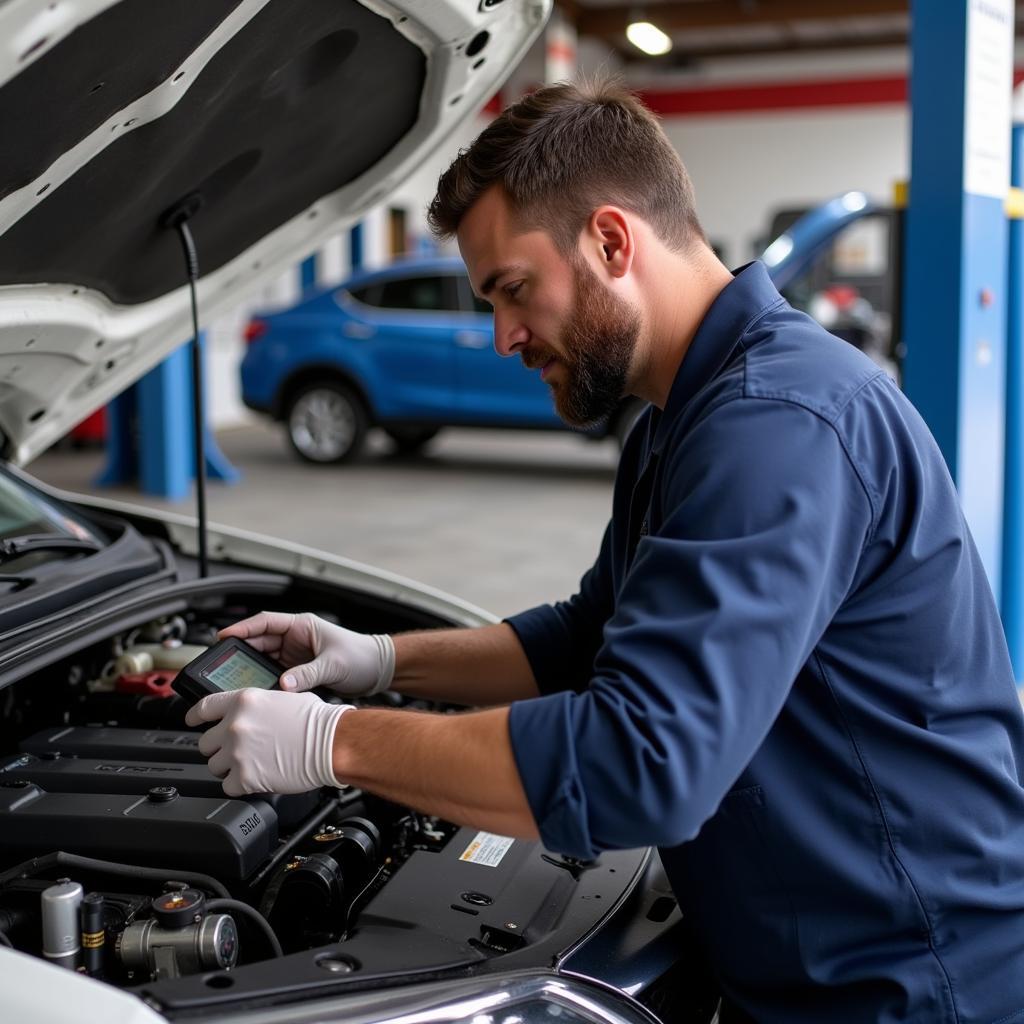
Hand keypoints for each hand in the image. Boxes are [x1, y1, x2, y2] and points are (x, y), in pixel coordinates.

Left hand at [184, 688, 353, 794]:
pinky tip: (256, 778)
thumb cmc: (317, 721)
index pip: (204, 707)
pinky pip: (227, 787)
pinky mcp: (244, 777)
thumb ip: (259, 704)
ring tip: (252, 765)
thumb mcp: (284, 697)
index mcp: (244, 701)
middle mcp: (235, 725)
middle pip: (206, 742)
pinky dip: (239, 786)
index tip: (192, 721)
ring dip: (229, 768)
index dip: (194, 716)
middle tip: (239, 750)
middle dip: (220, 748)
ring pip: (214, 766)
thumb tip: (252, 713)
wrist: (331, 743)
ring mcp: (237, 752)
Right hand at [219, 611, 394, 696]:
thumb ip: (308, 674)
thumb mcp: (333, 664)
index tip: (223, 636)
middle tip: (222, 665)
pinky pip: (274, 674)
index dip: (242, 628)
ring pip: (264, 660)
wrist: (378, 670)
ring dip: (252, 669)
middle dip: (241, 652)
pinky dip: (265, 682)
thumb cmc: (361, 656)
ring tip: (235, 681)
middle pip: (260, 643)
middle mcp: (295, 638)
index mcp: (301, 626)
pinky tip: (257, 691)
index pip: (265, 622)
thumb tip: (284, 684)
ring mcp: (295, 655)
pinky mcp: (298, 671)